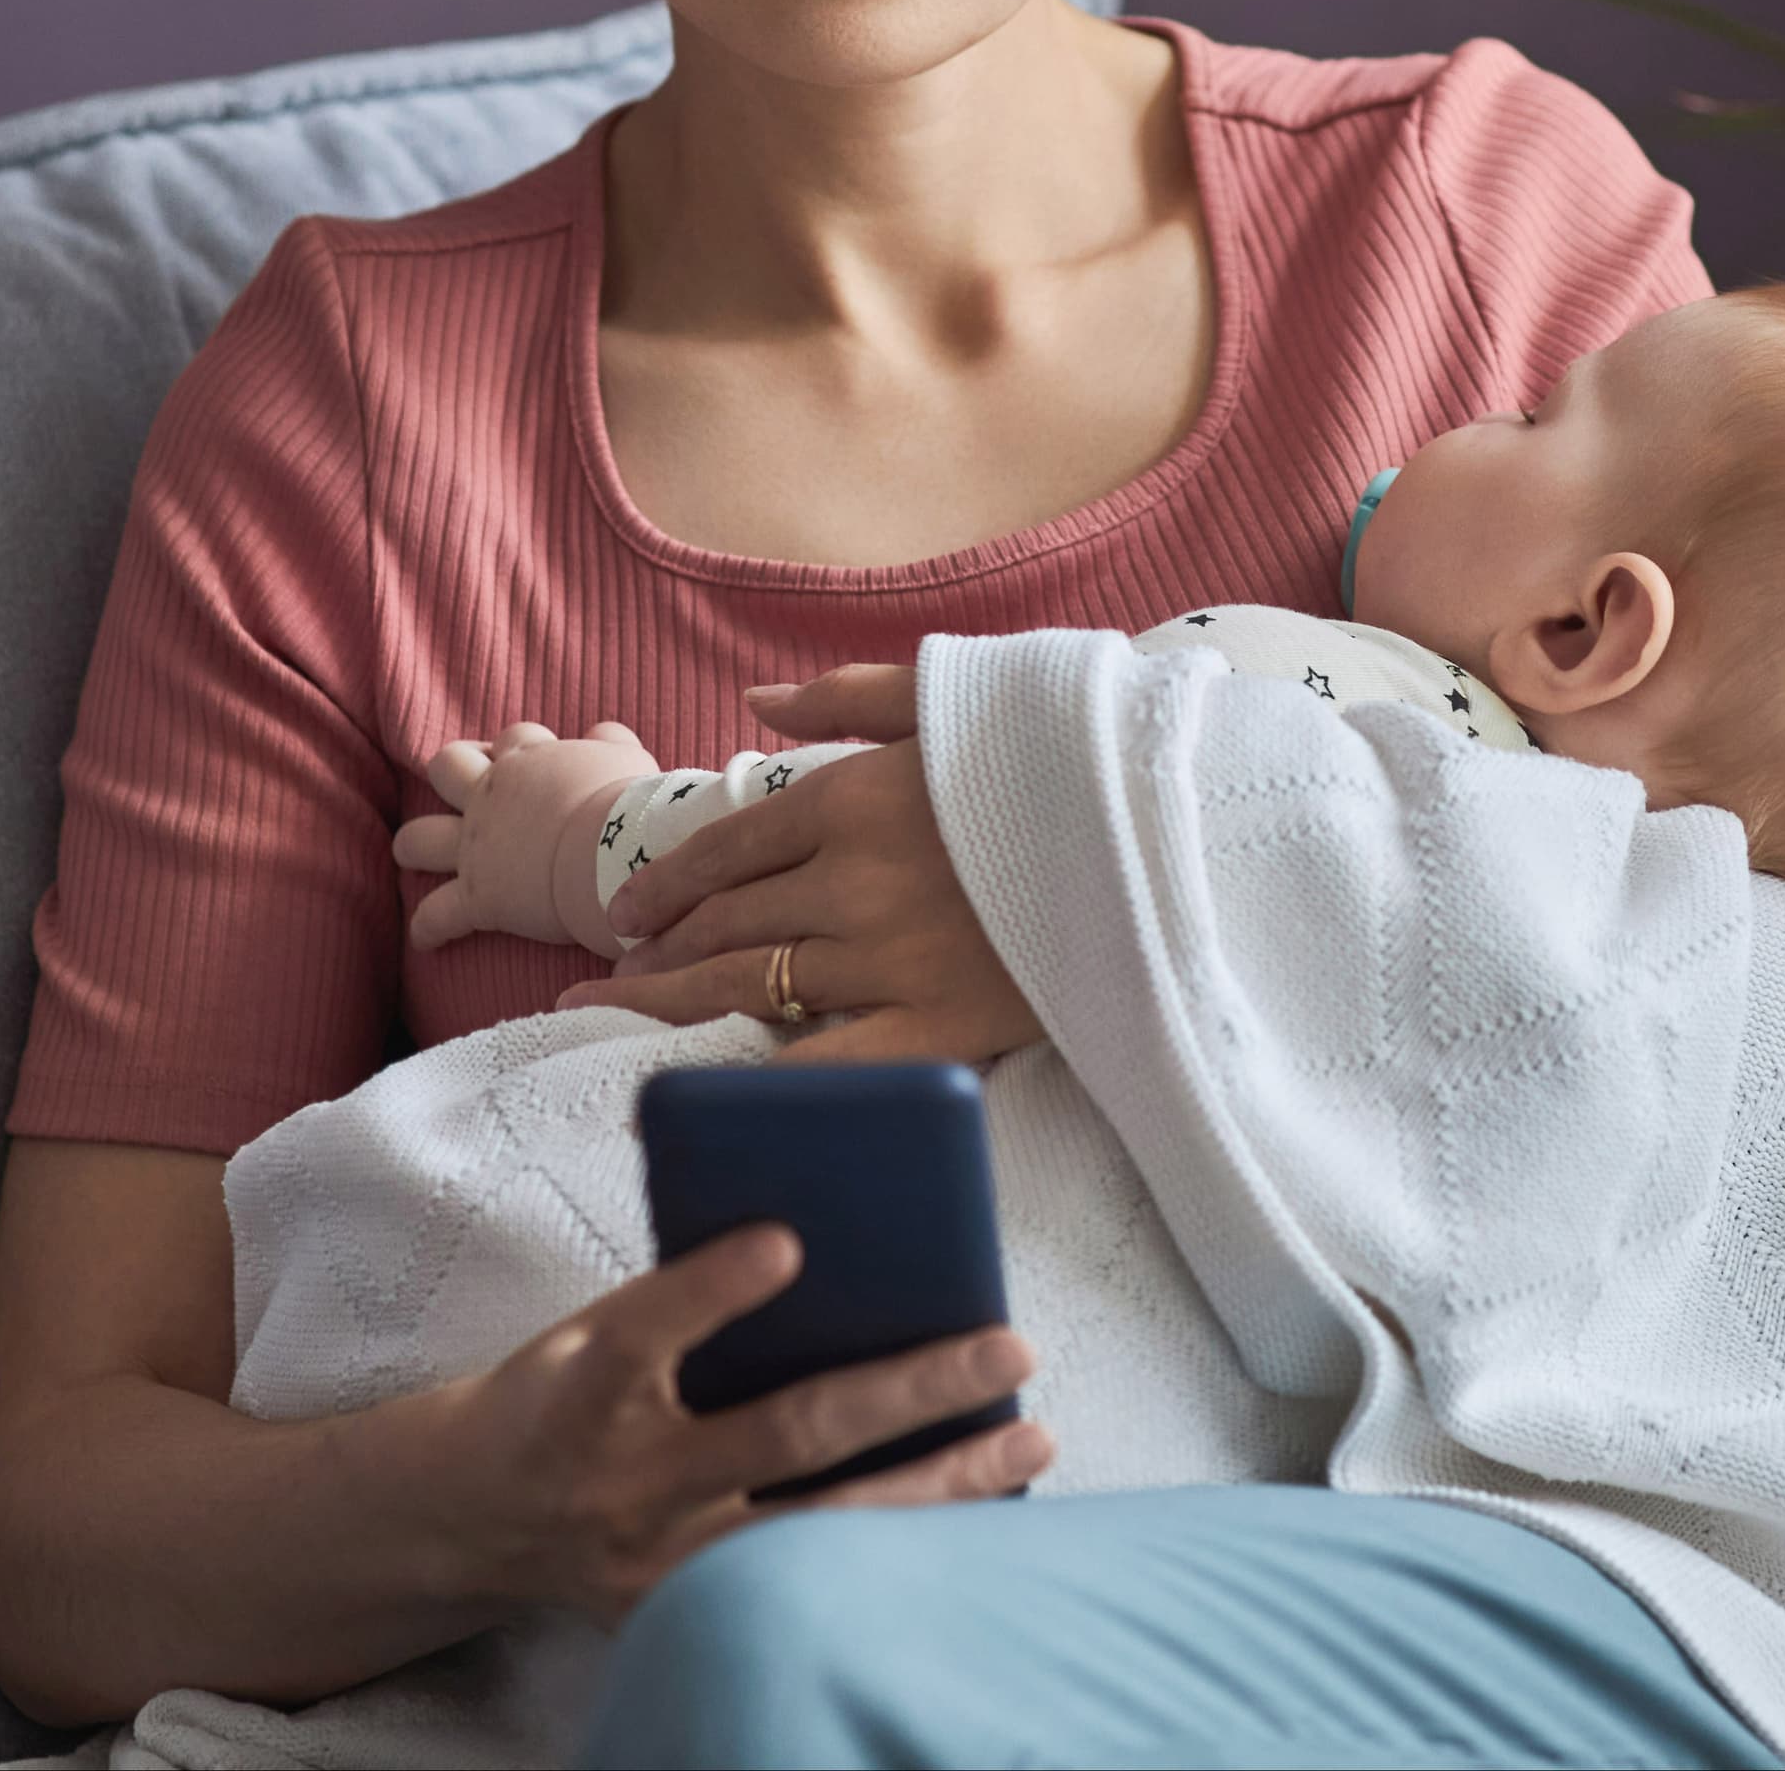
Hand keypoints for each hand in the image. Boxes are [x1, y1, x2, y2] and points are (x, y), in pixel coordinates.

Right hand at [390, 1221, 1051, 1627]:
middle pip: (783, 1435)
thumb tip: (817, 1243)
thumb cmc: (559, 1394)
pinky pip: (817, 1583)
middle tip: (1008, 1345)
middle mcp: (631, 1478)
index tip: (790, 1240)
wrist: (469, 1518)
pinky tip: (979, 1510)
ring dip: (940, 1484)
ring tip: (1032, 1437)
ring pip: (823, 1527)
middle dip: (908, 1391)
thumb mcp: (589, 1328)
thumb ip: (684, 1299)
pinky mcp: (689, 1615)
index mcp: (587, 1386)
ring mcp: (666, 1560)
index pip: (648, 1332)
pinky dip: (903, 1549)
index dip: (715, 1287)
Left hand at [399, 719, 656, 953]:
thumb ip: (610, 742)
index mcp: (529, 759)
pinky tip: (425, 940)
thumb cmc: (627, 804)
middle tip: (468, 790)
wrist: (614, 853)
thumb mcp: (626, 759)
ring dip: (416, 843)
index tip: (532, 762)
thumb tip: (598, 735)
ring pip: (419, 837)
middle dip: (452, 774)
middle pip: (448, 766)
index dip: (521, 748)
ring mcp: (476, 846)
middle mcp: (491, 796)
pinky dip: (429, 927)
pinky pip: (437, 915)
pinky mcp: (477, 895)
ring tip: (414, 854)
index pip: (514, 738)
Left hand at [558, 666, 1044, 1068]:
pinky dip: (753, 1076)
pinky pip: (819, 1063)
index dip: (663, 884)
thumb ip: (847, 699)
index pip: (724, 847)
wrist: (1168, 840)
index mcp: (849, 797)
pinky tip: (704, 1086)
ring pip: (747, 987)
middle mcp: (850, 882)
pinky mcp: (933, 1029)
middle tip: (616, 972)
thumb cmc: (1062, 763)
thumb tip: (752, 701)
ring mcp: (887, 960)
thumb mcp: (956, 702)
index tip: (627, 914)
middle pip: (723, 922)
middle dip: (658, 949)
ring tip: (630, 1013)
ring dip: (676, 1001)